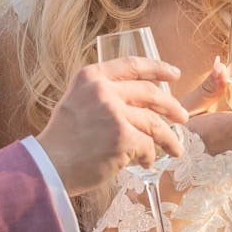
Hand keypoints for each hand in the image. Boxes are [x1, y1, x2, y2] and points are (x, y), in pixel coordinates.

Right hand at [35, 57, 189, 195]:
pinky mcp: (123, 137)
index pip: (132, 64)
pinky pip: (147, 144)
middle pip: (150, 93)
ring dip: (168, 137)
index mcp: (91, 77)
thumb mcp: (77, 103)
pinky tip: (146, 163)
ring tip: (176, 149)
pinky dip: (149, 156)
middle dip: (171, 106)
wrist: (48, 167)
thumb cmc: (62, 141)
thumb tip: (138, 102)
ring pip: (153, 122)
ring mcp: (114, 112)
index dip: (158, 67)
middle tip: (182, 117)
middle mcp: (103, 90)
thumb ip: (102, 95)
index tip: (174, 73)